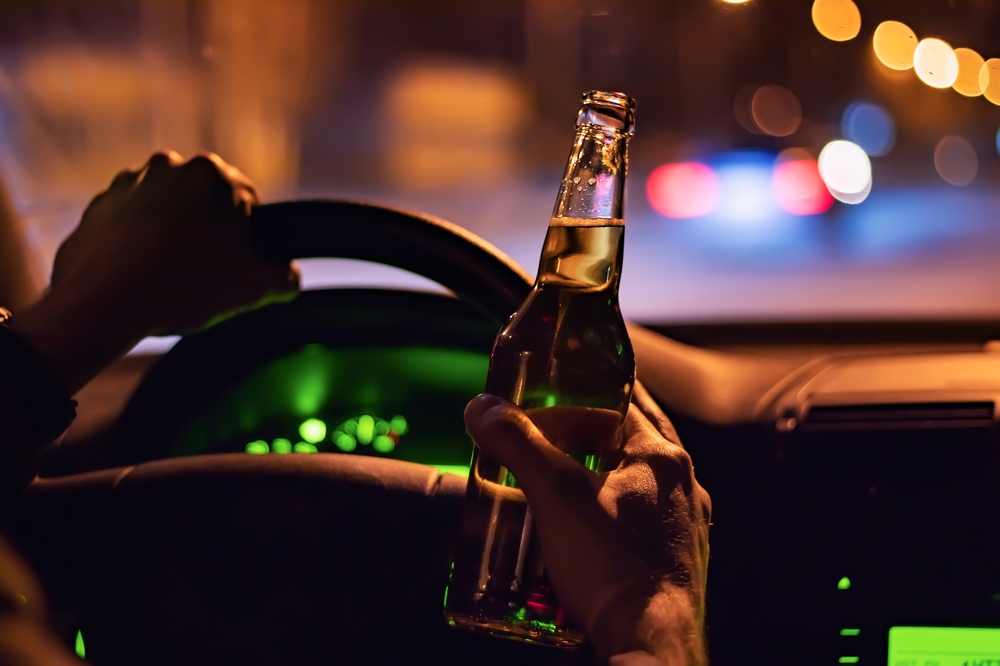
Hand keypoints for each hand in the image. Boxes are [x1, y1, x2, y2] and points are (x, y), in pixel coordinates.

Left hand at [14, 151, 298, 393]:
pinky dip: (138, 243)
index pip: (250, 203)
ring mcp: (129, 183)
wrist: (103, 303)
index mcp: (216, 175)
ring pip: (167, 210)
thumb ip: (286, 276)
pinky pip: (131, 223)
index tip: (236, 264)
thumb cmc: (185, 286)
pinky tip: (141, 276)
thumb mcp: (256, 288)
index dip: (248, 239)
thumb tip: (288, 276)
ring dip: (173, 235)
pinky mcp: (99, 206)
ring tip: (171, 277)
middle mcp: (171, 165)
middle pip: (205, 202)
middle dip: (208, 231)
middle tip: (206, 273)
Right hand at [463, 384, 710, 664]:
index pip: (626, 402)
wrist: (652, 646)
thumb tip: (481, 406)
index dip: (587, 392)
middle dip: (596, 431)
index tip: (554, 390)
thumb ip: (518, 446)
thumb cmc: (611, 565)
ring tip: (565, 476)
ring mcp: (686, 527)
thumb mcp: (555, 496)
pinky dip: (616, 511)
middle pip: (636, 440)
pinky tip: (589, 528)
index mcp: (662, 458)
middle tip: (554, 430)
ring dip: (606, 472)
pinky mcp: (678, 563)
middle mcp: (685, 487)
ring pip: (642, 482)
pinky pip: (645, 520)